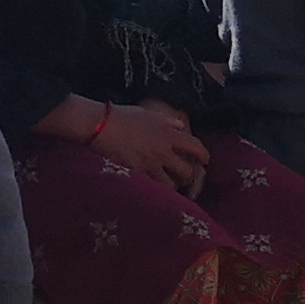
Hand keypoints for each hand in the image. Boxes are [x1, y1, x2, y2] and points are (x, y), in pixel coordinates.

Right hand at [90, 99, 206, 194]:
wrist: (101, 126)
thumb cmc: (123, 116)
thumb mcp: (150, 113)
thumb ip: (168, 122)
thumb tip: (181, 125)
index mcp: (169, 134)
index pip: (196, 148)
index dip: (203, 156)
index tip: (204, 160)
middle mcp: (164, 151)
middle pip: (188, 172)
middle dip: (189, 177)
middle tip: (185, 177)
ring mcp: (151, 165)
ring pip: (171, 185)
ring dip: (171, 186)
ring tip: (167, 185)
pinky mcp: (138, 174)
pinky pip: (153, 188)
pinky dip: (155, 190)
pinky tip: (152, 188)